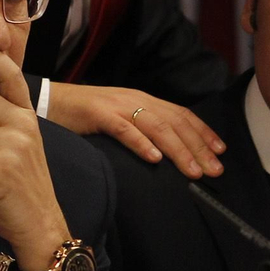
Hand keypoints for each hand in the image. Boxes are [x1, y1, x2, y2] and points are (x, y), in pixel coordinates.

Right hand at [46, 81, 223, 178]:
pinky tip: (154, 159)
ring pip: (156, 127)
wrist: (49, 101)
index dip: (203, 132)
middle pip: (175, 122)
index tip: (220, 152)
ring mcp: (117, 105)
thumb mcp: (119, 118)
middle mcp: (135, 99)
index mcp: (143, 100)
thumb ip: (142, 128)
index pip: (181, 115)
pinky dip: (141, 143)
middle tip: (214, 170)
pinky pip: (124, 129)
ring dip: (177, 150)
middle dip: (198, 147)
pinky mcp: (98, 114)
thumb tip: (168, 151)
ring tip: (192, 171)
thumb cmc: (84, 116)